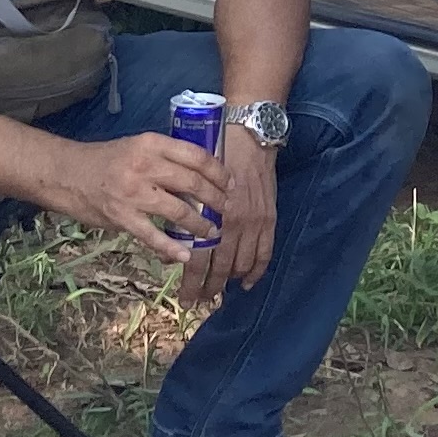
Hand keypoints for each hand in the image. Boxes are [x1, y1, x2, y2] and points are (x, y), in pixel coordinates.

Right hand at [58, 132, 231, 265]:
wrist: (67, 174)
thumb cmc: (105, 161)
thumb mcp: (136, 147)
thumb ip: (163, 157)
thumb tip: (199, 175)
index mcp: (150, 143)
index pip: (195, 155)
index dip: (218, 171)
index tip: (230, 184)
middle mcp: (144, 165)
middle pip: (192, 182)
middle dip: (215, 199)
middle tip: (226, 210)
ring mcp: (133, 192)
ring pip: (178, 210)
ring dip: (199, 225)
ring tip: (210, 232)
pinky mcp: (122, 216)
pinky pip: (153, 235)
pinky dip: (172, 248)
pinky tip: (185, 255)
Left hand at [178, 127, 276, 306]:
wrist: (246, 136)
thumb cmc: (210, 157)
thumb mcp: (187, 184)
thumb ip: (180, 215)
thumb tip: (169, 249)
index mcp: (207, 214)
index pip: (198, 259)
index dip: (191, 282)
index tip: (184, 298)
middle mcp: (231, 222)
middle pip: (219, 267)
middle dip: (207, 288)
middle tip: (198, 300)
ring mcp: (253, 222)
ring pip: (240, 264)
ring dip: (228, 282)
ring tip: (217, 294)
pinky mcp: (268, 218)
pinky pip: (264, 253)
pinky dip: (255, 271)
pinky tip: (245, 283)